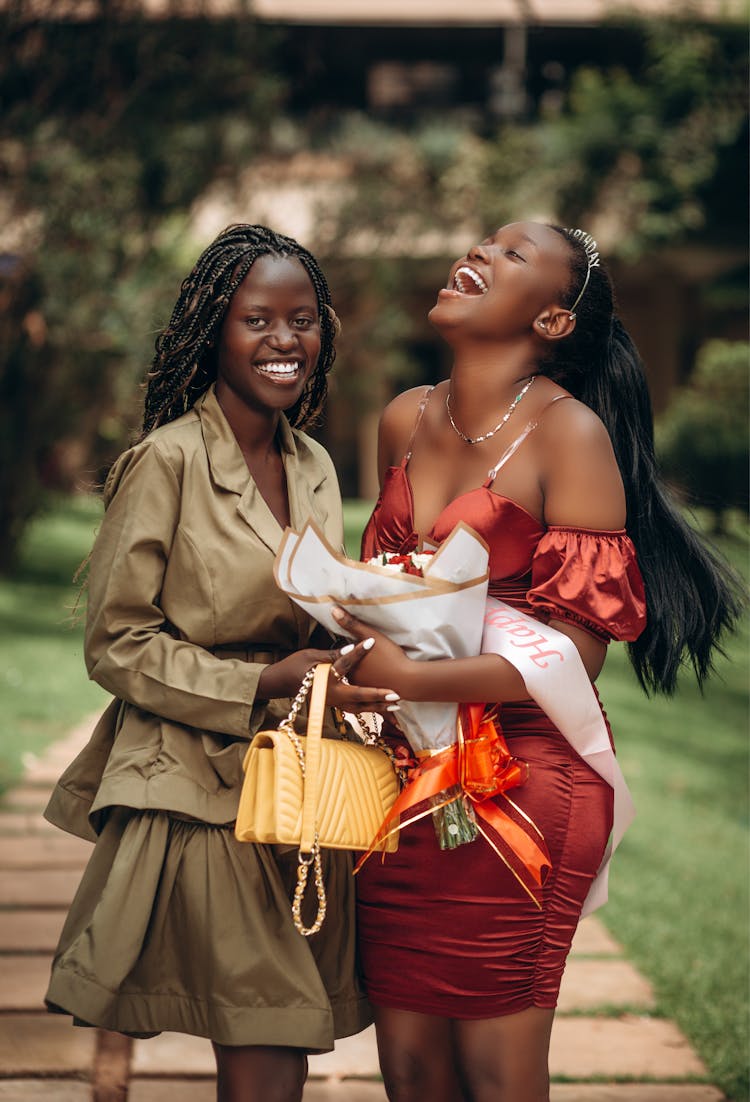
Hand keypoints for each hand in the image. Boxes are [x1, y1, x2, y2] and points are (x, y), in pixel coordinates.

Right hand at [256, 639, 399, 715]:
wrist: (281, 683)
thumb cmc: (295, 666)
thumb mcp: (311, 655)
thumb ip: (332, 654)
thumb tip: (349, 647)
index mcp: (324, 679)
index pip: (344, 663)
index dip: (358, 652)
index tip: (372, 642)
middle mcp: (330, 694)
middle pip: (358, 695)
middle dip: (377, 694)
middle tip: (395, 693)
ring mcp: (333, 702)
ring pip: (359, 707)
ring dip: (377, 706)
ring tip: (395, 703)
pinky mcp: (334, 705)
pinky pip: (355, 709)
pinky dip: (369, 708)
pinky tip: (382, 708)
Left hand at [331, 606, 414, 698]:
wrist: (407, 680)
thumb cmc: (389, 657)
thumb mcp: (370, 636)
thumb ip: (350, 623)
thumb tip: (333, 609)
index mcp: (347, 665)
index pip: (339, 655)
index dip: (344, 649)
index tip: (345, 645)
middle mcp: (351, 680)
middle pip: (347, 668)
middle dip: (351, 664)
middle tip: (356, 658)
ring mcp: (362, 690)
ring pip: (357, 680)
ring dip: (361, 676)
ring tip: (369, 669)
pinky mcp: (374, 696)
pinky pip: (369, 688)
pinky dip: (372, 683)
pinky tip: (378, 679)